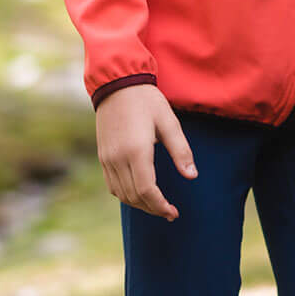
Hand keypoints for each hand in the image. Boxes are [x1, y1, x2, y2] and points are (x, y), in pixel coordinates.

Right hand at [95, 83, 195, 221]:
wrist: (117, 83)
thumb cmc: (147, 100)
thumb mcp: (169, 122)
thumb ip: (181, 151)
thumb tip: (192, 176)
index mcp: (136, 151)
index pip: (146, 191)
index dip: (160, 206)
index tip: (174, 212)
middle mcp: (118, 158)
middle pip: (134, 197)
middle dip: (152, 209)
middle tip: (170, 213)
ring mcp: (107, 158)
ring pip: (121, 194)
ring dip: (139, 204)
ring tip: (157, 206)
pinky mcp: (102, 156)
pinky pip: (112, 185)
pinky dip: (126, 195)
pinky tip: (140, 193)